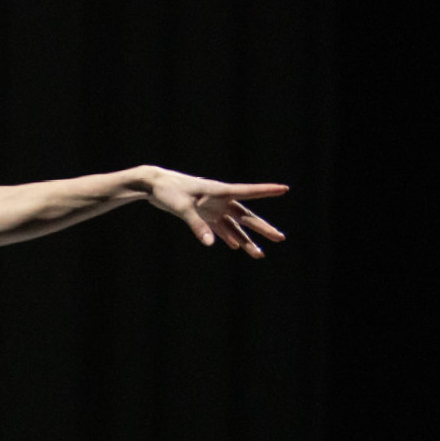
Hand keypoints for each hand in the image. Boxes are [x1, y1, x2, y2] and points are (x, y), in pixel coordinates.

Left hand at [138, 167, 289, 255]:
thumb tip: (211, 243)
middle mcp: (220, 200)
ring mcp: (213, 208)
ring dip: (247, 240)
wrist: (154, 185)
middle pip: (247, 216)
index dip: (267, 191)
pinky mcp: (204, 215)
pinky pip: (221, 228)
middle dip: (263, 228)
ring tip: (259, 255)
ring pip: (235, 226)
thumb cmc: (169, 191)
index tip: (285, 189)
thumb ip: (197, 225)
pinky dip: (229, 238)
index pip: (249, 192)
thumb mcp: (182, 208)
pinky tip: (237, 247)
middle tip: (280, 238)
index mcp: (220, 192)